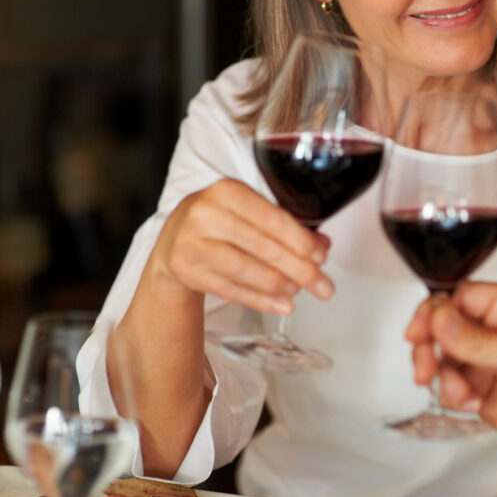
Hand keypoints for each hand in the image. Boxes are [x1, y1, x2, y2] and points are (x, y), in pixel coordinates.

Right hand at [150, 178, 333, 314]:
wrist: (173, 241)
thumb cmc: (220, 223)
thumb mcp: (248, 213)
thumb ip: (285, 226)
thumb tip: (321, 246)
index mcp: (227, 191)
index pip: (272, 219)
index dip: (300, 241)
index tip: (321, 257)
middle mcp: (206, 214)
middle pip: (262, 246)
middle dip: (299, 269)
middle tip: (322, 285)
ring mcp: (192, 243)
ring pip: (245, 269)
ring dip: (278, 284)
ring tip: (299, 292)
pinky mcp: (185, 270)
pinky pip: (229, 289)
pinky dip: (259, 300)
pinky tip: (281, 305)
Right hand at [406, 283, 496, 464]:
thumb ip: (478, 340)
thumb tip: (440, 319)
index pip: (459, 296)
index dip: (435, 313)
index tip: (419, 334)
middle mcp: (496, 326)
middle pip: (443, 324)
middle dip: (430, 348)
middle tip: (426, 370)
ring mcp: (486, 355)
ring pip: (441, 355)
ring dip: (443, 376)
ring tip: (461, 393)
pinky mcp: (480, 382)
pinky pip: (449, 381)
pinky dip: (452, 393)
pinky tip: (471, 402)